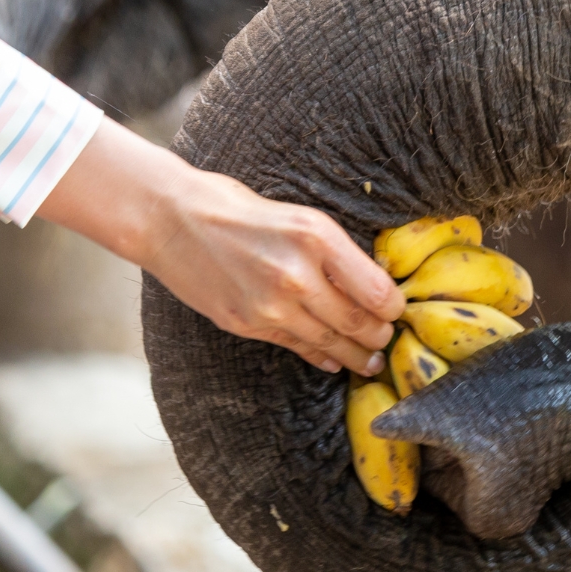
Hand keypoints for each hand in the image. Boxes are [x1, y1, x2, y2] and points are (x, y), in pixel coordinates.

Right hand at [37, 119, 402, 374]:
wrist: (172, 219)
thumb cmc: (240, 210)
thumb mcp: (301, 217)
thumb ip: (336, 251)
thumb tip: (373, 283)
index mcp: (317, 238)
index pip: (375, 290)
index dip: (393, 307)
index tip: (398, 310)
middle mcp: (297, 275)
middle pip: (357, 321)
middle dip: (379, 335)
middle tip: (388, 339)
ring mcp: (270, 304)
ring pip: (329, 341)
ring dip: (355, 355)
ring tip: (370, 361)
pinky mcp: (247, 323)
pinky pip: (296, 347)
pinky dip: (320, 356)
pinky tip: (333, 361)